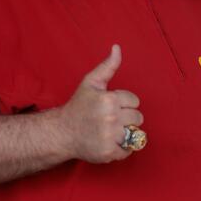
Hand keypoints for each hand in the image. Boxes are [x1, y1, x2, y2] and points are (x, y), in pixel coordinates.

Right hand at [57, 45, 144, 162]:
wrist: (62, 132)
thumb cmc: (79, 106)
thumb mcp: (91, 83)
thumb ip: (108, 66)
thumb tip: (117, 47)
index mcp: (109, 99)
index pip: (135, 101)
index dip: (124, 103)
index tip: (111, 106)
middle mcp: (110, 117)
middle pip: (138, 118)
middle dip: (127, 118)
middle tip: (111, 119)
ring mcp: (109, 136)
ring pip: (135, 134)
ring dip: (126, 133)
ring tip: (111, 131)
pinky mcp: (108, 152)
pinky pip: (128, 151)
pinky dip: (122, 149)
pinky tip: (109, 142)